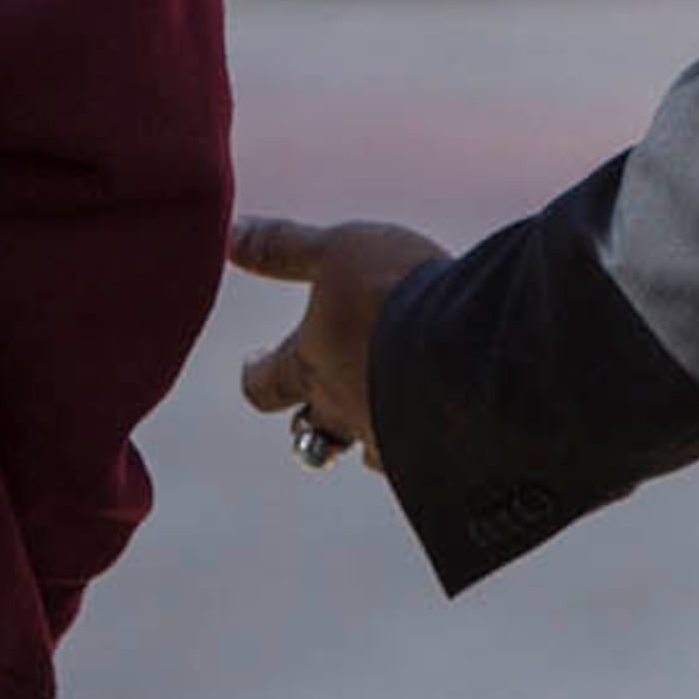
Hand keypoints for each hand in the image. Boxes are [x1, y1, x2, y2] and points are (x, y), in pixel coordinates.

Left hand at [231, 213, 447, 474]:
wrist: (471, 345)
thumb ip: (284, 248)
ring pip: (372, 453)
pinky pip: (423, 463)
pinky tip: (443, 431)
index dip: (257, 375)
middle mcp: (344, 410)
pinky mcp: (436, 456)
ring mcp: (391, 439)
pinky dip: (426, 448)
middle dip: (312, 420)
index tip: (253, 365)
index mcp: (311, 364)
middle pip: (311, 434)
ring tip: (388, 421)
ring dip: (373, 437)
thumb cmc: (393, 291)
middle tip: (314, 406)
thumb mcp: (337, 250)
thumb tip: (227, 236)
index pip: (264, 384)